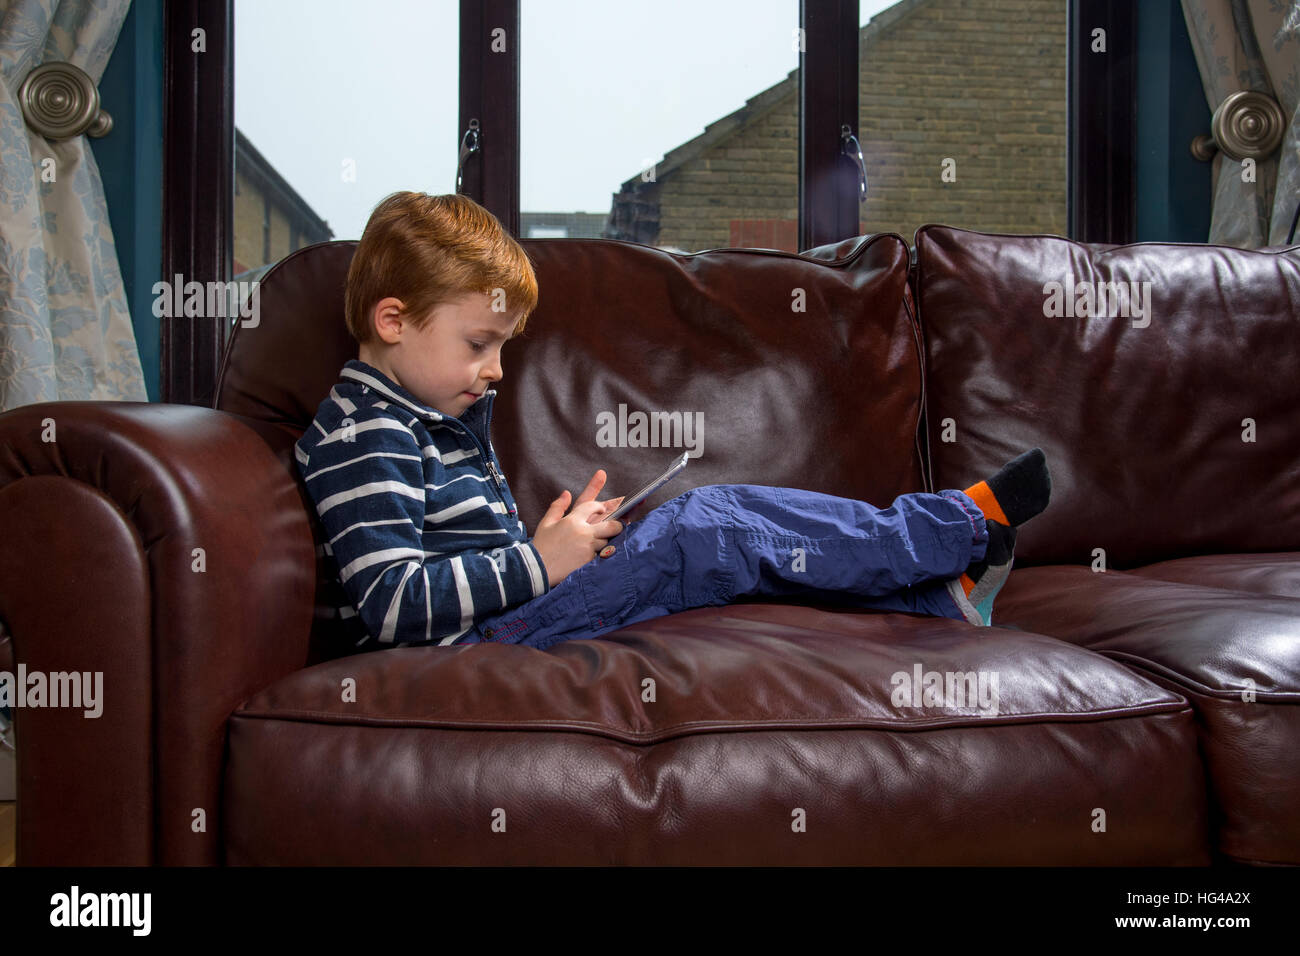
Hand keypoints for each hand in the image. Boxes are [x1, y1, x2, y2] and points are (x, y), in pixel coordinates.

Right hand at [530, 469, 624, 587]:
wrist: (537, 569)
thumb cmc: (541, 545)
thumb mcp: (546, 523)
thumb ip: (557, 507)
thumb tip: (566, 493)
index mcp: (573, 520)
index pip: (593, 506)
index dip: (600, 506)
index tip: (602, 509)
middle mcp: (584, 532)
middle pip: (611, 526)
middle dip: (617, 526)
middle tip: (617, 527)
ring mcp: (588, 547)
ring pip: (606, 542)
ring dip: (604, 542)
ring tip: (596, 545)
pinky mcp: (589, 561)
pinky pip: (601, 555)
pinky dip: (598, 555)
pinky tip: (590, 557)